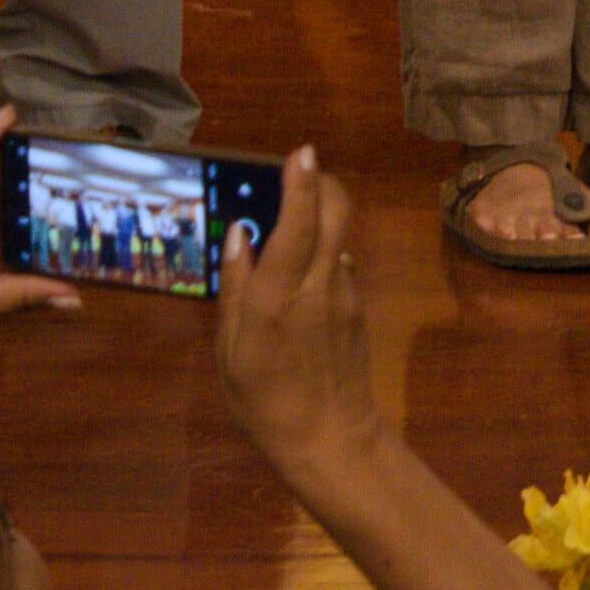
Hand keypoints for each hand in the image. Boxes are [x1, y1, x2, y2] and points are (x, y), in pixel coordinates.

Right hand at [212, 151, 391, 480]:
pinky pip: (340, 264)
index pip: (298, 223)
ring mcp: (345, 295)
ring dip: (321, 217)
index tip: (301, 151)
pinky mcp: (359, 307)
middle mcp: (317, 286)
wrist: (329, 437)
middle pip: (336, 212)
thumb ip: (235, 288)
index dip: (301, 183)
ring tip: (290, 219)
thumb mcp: (231, 349)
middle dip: (322, 183)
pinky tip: (301, 271)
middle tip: (300, 171)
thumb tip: (239, 235)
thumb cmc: (264, 400)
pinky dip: (323, 252)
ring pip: (340, 236)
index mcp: (277, 297)